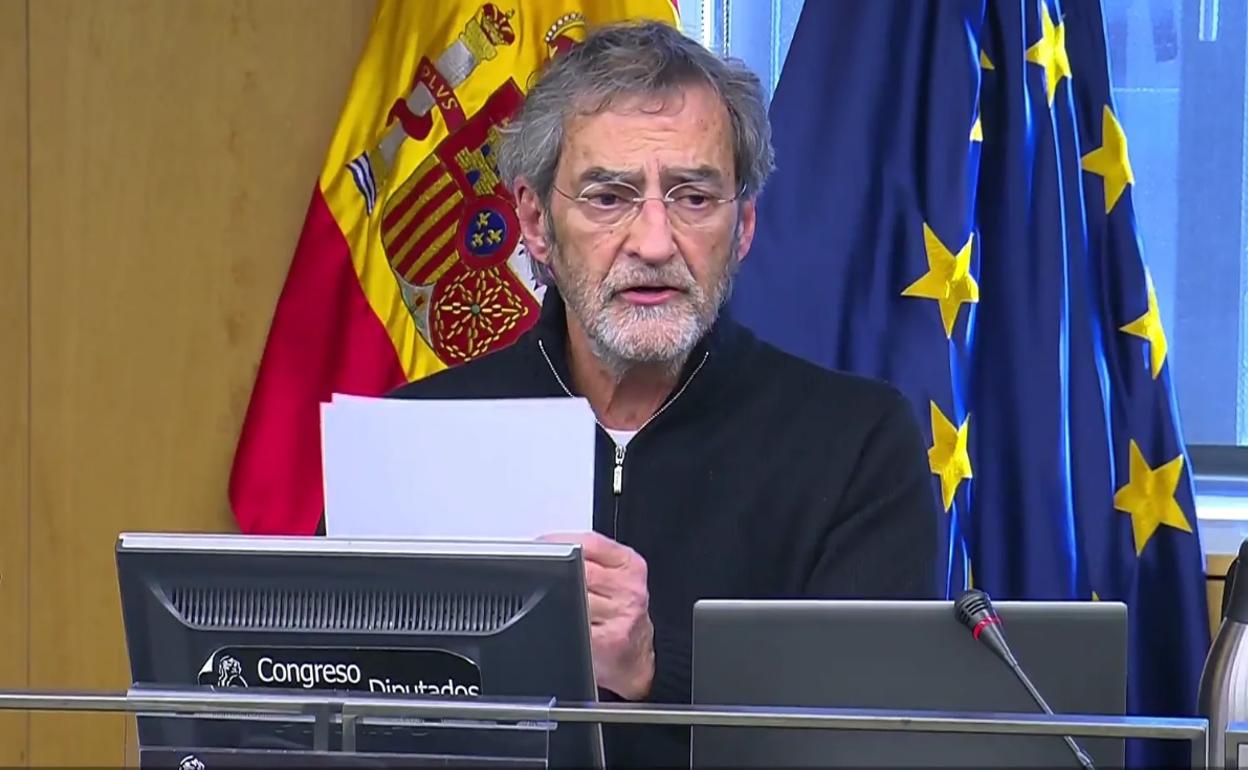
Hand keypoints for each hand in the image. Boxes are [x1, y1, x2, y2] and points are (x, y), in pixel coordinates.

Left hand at [539, 531, 654, 699]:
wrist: (635, 658)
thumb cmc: (619, 615)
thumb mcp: (615, 577)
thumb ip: (588, 558)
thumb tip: (546, 547)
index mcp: (630, 566)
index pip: (589, 543)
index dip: (558, 543)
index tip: (541, 548)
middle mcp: (629, 589)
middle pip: (577, 570)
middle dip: (552, 574)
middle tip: (538, 578)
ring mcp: (619, 616)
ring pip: (571, 598)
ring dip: (552, 600)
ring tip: (553, 606)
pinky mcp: (607, 642)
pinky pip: (571, 625)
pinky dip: (557, 623)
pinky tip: (560, 625)